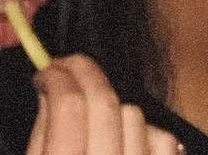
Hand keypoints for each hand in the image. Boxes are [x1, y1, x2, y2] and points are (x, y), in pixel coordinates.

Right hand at [27, 54, 181, 154]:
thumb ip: (41, 138)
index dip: (56, 76)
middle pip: (105, 102)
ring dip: (112, 107)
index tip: (46, 70)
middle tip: (66, 67)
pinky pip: (166, 140)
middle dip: (84, 73)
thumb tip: (50, 89)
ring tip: (92, 120)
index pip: (68, 106)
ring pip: (135, 115)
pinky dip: (148, 134)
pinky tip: (127, 140)